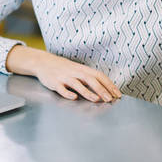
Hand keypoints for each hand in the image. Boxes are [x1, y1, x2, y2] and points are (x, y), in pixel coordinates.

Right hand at [6, 45, 121, 101]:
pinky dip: (68, 93)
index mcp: (83, 69)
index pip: (99, 76)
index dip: (109, 85)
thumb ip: (90, 79)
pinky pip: (61, 88)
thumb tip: (106, 89)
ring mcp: (65, 77)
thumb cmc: (64, 69)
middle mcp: (75, 72)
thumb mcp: (78, 70)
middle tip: (110, 99)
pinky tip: (74, 98)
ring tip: (96, 99)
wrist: (43, 62)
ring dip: (87, 92)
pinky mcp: (54, 83)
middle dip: (101, 89)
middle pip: (90, 79)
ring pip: (77, 84)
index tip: (117, 94)